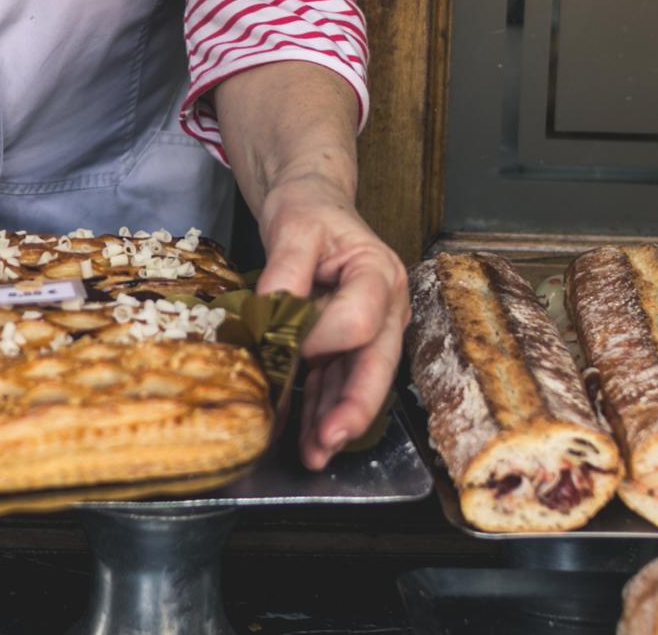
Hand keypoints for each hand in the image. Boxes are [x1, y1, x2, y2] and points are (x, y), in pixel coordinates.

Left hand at [256, 184, 407, 470]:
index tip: (286, 346)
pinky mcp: (348, 342)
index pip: (360, 319)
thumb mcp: (294, 226)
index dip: (325, 339)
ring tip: (314, 454)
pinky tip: (305, 436)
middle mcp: (386, 306)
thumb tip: (271, 315)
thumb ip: (285, 271)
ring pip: (358, 380)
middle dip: (353, 406)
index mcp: (379, 274)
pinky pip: (337, 379)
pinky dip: (321, 408)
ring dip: (336, 418)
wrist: (312, 203)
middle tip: (327, 441)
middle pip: (377, 364)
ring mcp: (371, 328)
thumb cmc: (309, 210)